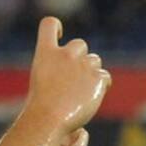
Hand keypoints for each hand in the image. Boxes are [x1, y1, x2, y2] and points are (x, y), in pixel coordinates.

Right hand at [23, 17, 110, 133]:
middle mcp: (64, 55)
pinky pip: (105, 77)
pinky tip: (90, 96)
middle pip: (79, 44)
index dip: (57, 27)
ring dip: (90, 71)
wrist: (49, 120)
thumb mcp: (40, 80)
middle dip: (79, 57)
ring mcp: (83, 65)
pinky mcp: (97, 77)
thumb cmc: (41, 106)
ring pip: (94, 61)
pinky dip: (100, 85)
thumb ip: (56, 68)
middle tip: (73, 76)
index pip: (49, 24)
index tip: (59, 34)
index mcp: (45, 54)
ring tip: (79, 91)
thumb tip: (75, 70)